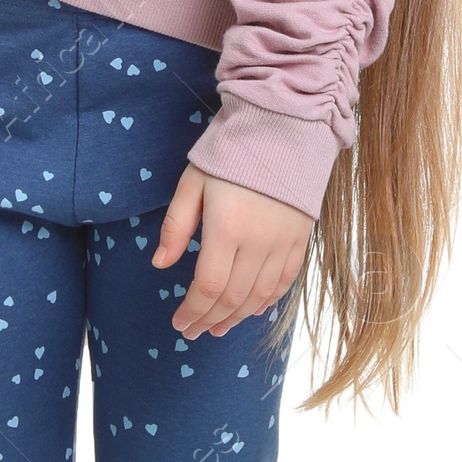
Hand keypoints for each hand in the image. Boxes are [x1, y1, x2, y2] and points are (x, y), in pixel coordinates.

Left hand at [153, 166, 312, 341]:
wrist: (286, 129)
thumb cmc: (233, 152)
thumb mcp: (193, 182)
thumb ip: (176, 225)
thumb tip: (160, 263)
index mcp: (227, 228)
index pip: (208, 286)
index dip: (193, 310)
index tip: (180, 323)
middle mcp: (258, 242)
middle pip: (233, 297)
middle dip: (210, 319)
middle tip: (193, 332)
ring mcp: (283, 242)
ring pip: (259, 296)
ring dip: (236, 318)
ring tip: (217, 328)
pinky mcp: (301, 238)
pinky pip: (285, 281)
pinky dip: (268, 301)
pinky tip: (252, 312)